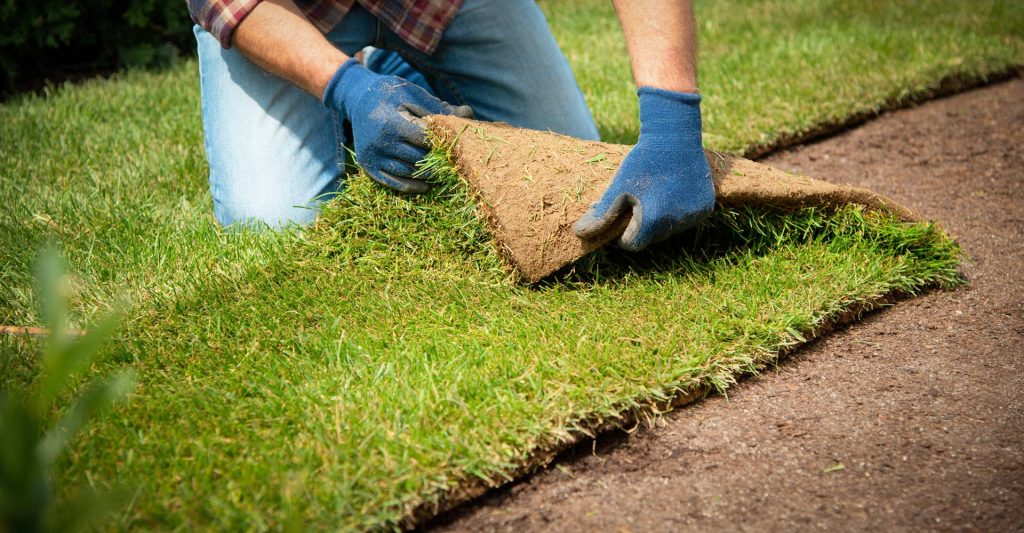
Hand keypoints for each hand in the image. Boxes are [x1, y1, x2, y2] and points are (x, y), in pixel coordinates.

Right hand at [322, 58, 471, 192]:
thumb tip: (468, 114)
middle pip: (419, 159)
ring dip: (428, 175)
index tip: (456, 145)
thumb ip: (438, 108)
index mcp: (392, 123)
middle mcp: (380, 143)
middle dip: (439, 161)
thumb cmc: (389, 94)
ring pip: (408, 173)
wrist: (356, 98)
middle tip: (456, 163)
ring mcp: (373, 156)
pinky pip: (393, 183)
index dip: (442, 143)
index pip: (425, 140)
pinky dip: (411, 186)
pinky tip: (426, 185)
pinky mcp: (368, 166)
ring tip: (445, 173)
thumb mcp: (412, 94)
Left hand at [574, 87, 714, 250]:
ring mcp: (694, 216)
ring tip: (655, 195)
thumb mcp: (618, 187)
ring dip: (660, 219)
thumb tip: (581, 234)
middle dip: (641, 225)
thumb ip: (602, 214)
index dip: (622, 234)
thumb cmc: (642, 161)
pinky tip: (672, 192)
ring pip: (669, 229)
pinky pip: (686, 219)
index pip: (633, 244)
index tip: (620, 217)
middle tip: (636, 203)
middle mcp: (677, 222)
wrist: (675, 136)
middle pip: (651, 237)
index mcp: (653, 219)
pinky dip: (677, 212)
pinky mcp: (706, 208)